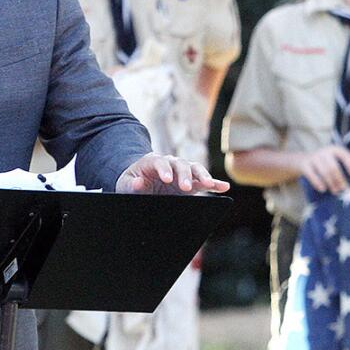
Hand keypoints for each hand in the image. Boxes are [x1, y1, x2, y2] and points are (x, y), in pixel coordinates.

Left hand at [116, 153, 230, 194]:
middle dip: (185, 175)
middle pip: (180, 164)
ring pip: (194, 168)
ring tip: (209, 184)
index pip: (160, 162)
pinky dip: (214, 183)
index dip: (164, 169)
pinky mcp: (190, 182)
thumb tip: (138, 183)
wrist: (139, 185)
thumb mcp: (126, 185)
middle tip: (186, 187)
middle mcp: (170, 163)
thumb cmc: (131, 184)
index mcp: (152, 161)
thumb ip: (131, 185)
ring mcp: (181, 171)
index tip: (167, 179)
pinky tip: (224, 187)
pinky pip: (203, 181)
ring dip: (202, 175)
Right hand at [299, 145, 349, 193]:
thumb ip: (344, 165)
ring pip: (324, 172)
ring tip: (336, 191)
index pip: (344, 155)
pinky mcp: (305, 164)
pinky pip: (312, 174)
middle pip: (334, 167)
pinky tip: (323, 189)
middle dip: (340, 179)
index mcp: (335, 150)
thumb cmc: (324, 163)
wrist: (303, 160)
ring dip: (331, 183)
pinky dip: (318, 182)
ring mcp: (314, 157)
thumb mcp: (333, 160)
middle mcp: (324, 152)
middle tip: (345, 189)